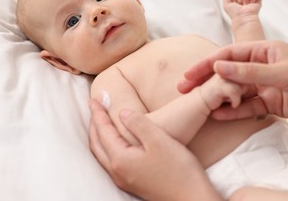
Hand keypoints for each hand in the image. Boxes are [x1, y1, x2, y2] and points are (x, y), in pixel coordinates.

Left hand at [88, 99, 222, 200]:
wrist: (192, 198)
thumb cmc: (178, 169)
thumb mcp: (159, 140)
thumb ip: (138, 124)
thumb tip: (122, 114)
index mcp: (120, 159)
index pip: (103, 130)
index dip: (98, 112)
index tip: (94, 98)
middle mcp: (117, 171)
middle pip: (97, 143)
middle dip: (94, 123)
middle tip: (95, 106)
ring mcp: (124, 179)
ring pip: (102, 153)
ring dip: (99, 135)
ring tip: (101, 121)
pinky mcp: (133, 183)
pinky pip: (111, 161)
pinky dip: (107, 146)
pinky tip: (116, 141)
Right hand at [178, 40, 287, 128]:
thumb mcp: (281, 71)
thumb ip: (249, 72)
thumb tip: (219, 67)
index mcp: (264, 51)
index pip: (229, 55)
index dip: (208, 64)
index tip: (190, 74)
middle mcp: (262, 67)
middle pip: (228, 73)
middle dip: (206, 80)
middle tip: (185, 88)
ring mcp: (265, 85)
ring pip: (236, 91)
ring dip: (218, 96)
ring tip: (198, 103)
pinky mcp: (271, 103)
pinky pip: (248, 107)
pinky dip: (234, 111)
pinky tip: (219, 115)